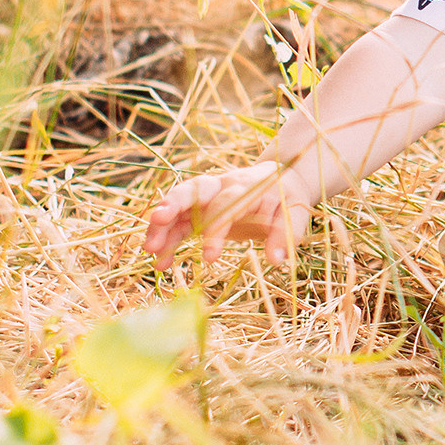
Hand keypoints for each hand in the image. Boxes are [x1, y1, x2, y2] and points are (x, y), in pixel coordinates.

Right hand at [144, 160, 305, 266]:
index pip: (226, 202)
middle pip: (192, 189)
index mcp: (246, 185)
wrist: (281, 181)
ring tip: (149, 251)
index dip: (216, 228)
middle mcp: (221, 185)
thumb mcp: (296, 213)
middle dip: (172, 203)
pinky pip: (178, 223)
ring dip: (162, 226)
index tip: (209, 257)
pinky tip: (160, 262)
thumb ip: (286, 234)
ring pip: (178, 206)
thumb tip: (277, 261)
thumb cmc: (287, 199)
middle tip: (156, 221)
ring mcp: (207, 197)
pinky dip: (168, 240)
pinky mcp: (199, 210)